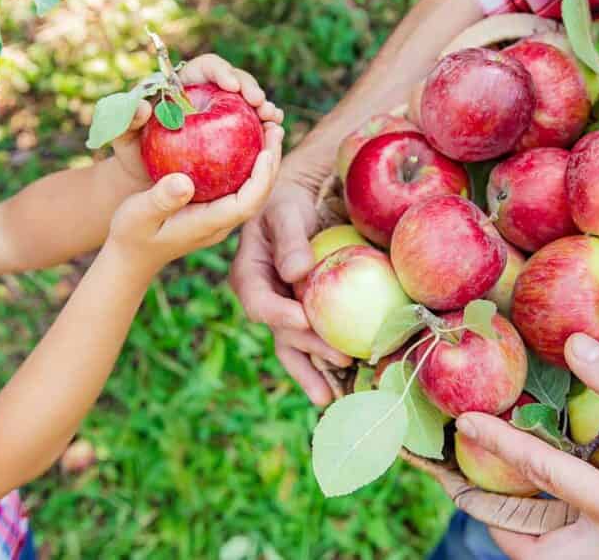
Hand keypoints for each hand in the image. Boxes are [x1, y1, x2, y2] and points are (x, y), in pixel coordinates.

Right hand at [109, 122, 283, 273]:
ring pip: (252, 190)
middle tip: (275, 127)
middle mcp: (220, 222)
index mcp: (208, 224)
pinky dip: (247, 163)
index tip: (267, 149)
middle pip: (258, 194)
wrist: (131, 256)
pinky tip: (245, 138)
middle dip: (271, 162)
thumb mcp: (138, 214)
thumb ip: (161, 200)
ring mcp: (219, 217)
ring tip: (269, 129)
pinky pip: (239, 186)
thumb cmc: (130, 234)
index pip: (247, 203)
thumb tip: (185, 181)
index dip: (262, 177)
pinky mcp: (213, 210)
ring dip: (264, 161)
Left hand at [111, 53, 283, 186]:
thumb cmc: (134, 153)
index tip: (230, 86)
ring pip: (249, 103)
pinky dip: (265, 130)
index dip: (221, 71)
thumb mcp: (124, 136)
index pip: (207, 67)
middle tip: (258, 103)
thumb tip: (142, 106)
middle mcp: (208, 93)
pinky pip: (253, 129)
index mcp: (184, 83)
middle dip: (250, 88)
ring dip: (264, 108)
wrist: (148, 177)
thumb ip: (127, 120)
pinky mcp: (234, 135)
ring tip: (272, 120)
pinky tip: (274, 137)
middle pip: (235, 80)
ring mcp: (224, 114)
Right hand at [230, 147, 352, 405]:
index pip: (259, 302)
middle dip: (309, 349)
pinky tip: (349, 381)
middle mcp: (266, 301)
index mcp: (249, 277)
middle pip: (283, 333)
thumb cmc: (289, 202)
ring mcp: (286, 313)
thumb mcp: (285, 212)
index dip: (279, 314)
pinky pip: (315, 343)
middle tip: (340, 357)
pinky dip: (329, 364)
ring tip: (333, 396)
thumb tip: (296, 272)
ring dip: (314, 372)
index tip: (304, 320)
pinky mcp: (307, 317)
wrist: (301, 204)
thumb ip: (289, 239)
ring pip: (296, 348)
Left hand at [457, 333, 598, 559]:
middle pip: (530, 547)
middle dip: (489, 518)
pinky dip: (543, 532)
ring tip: (484, 492)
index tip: (466, 422)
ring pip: (548, 559)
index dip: (500, 443)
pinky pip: (571, 553)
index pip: (544, 473)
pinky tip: (534, 498)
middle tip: (459, 480)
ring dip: (514, 530)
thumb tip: (572, 344)